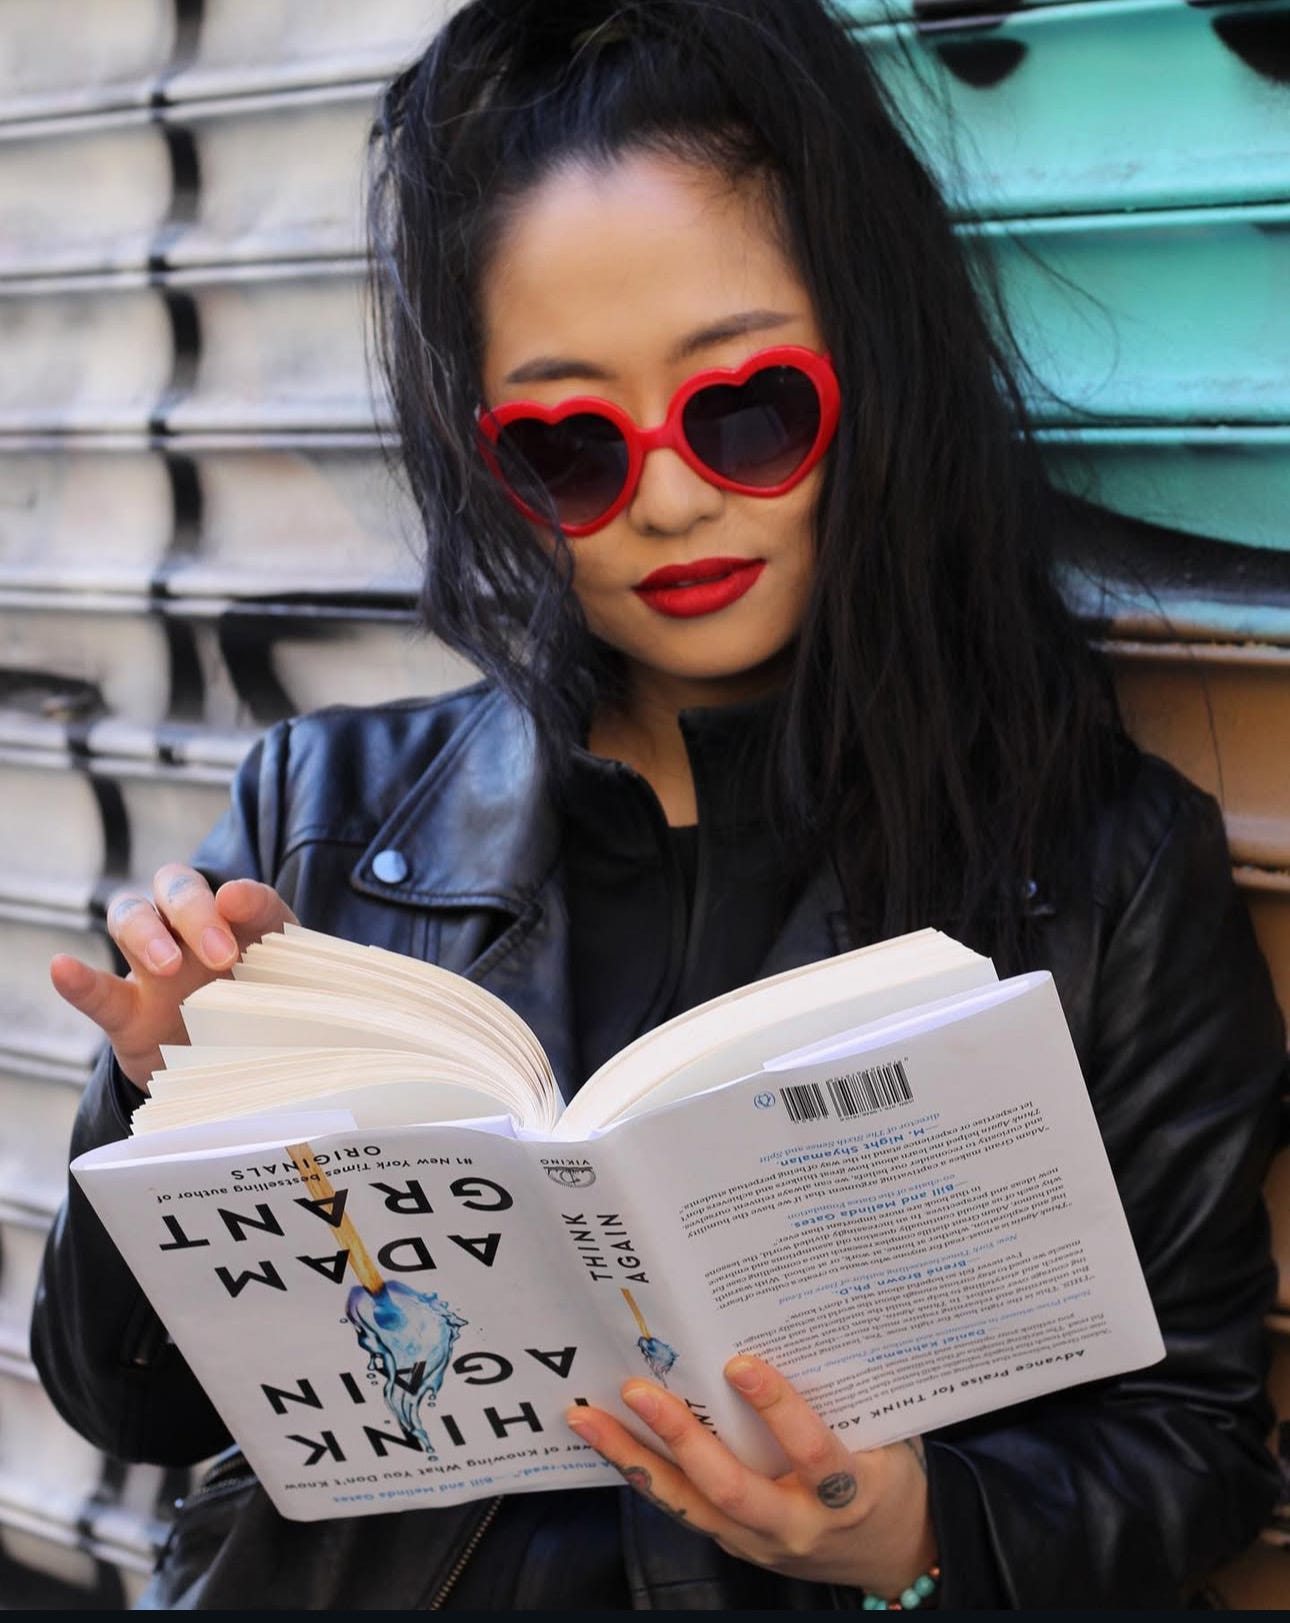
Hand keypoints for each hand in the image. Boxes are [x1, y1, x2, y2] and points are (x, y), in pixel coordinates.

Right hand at [50, 866, 296, 1090]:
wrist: (236, 1075)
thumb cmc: (273, 1022)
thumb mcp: (300, 1000)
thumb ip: (308, 988)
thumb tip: (334, 1002)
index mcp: (244, 926)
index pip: (241, 894)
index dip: (244, 896)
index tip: (241, 905)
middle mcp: (193, 934)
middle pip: (176, 888)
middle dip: (195, 911)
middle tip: (221, 955)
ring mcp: (154, 970)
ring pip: (132, 917)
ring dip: (147, 932)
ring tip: (168, 966)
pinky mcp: (126, 1013)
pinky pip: (98, 990)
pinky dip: (78, 979)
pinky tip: (62, 968)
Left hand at [566, 1354, 935, 1596]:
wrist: (894, 1553)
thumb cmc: (889, 1477)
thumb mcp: (888, 1435)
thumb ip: (847, 1393)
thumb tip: (801, 1318)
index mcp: (848, 1492)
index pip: (811, 1450)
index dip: (777, 1408)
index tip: (740, 1364)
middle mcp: (799, 1523)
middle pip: (731, 1486)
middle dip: (680, 1437)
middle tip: (638, 1390)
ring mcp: (761, 1542)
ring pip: (690, 1505)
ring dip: (635, 1459)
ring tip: (590, 1418)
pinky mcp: (737, 1546)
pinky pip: (684, 1511)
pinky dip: (644, 1474)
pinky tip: (611, 1443)